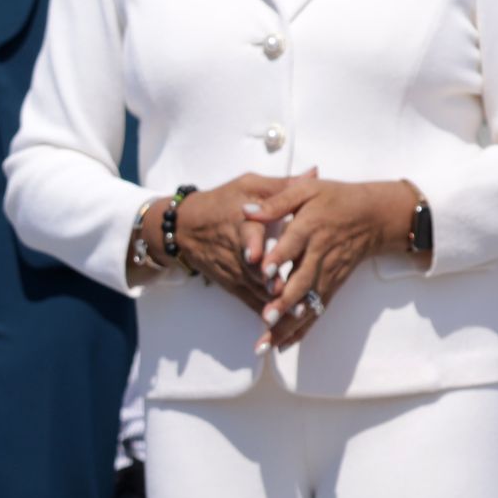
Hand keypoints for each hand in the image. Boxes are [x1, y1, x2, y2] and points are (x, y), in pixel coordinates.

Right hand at [150, 173, 305, 310]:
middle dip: (270, 283)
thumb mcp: (248, 185)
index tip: (255, 256)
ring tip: (295, 313)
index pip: (246, 235)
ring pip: (254, 290)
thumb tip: (315, 173)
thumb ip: (283, 185)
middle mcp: (237, 251)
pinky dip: (266, 313)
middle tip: (289, 294)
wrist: (183, 228)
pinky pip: (251, 302)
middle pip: (254, 269)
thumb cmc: (220, 203)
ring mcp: (234, 271)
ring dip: (273, 303)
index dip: (251, 246)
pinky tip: (283, 324)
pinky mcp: (233, 285)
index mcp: (242, 223)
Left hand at [245, 179, 413, 350]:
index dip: (280, 257)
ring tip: (267, 344)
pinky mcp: (332, 286)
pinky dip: (301, 329)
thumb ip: (276, 202)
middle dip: (284, 302)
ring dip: (289, 324)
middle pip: (302, 281)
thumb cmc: (336, 199)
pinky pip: (316, 310)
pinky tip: (282, 345)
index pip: (294, 245)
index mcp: (311, 228)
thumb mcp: (306, 190)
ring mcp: (328, 274)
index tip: (265, 271)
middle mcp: (320, 255)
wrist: (376, 216)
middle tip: (266, 318)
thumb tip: (246, 210)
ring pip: (308, 303)